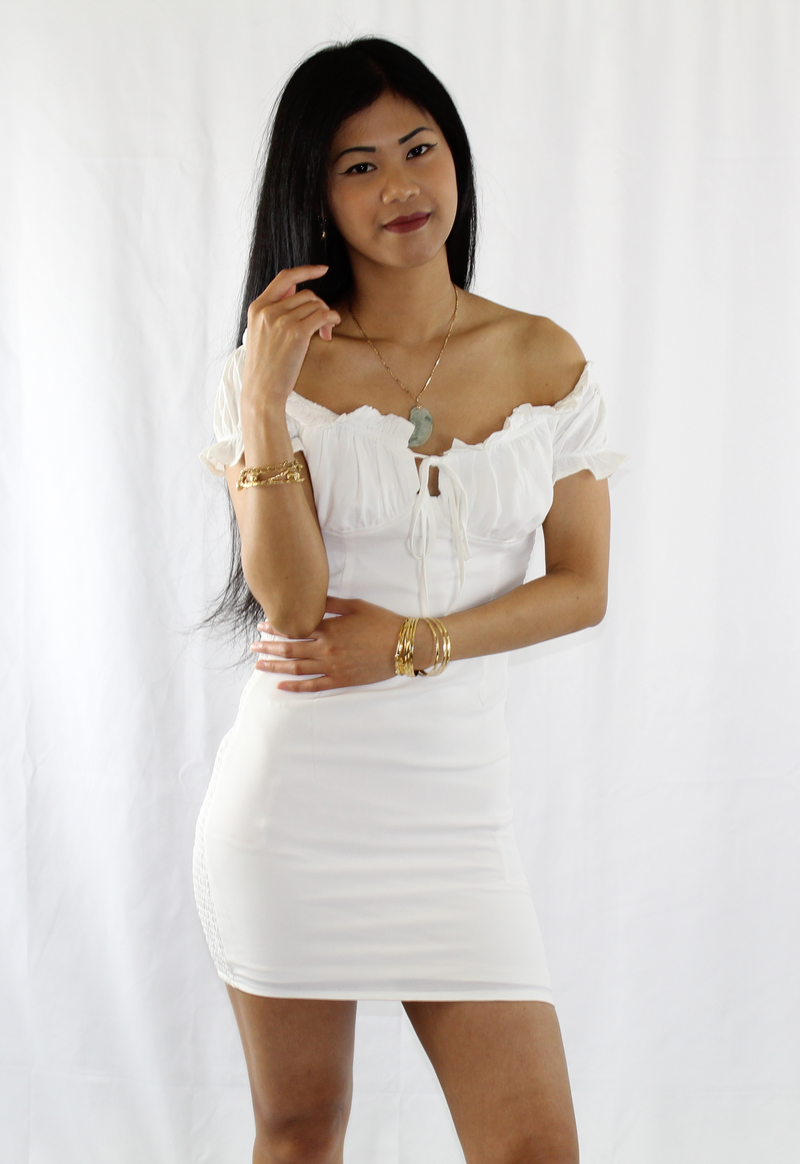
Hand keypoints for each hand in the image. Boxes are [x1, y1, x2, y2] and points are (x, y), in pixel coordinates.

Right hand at [242, 264, 341, 410]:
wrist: (262, 391)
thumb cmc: (265, 367)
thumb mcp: (260, 333)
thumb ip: (274, 310)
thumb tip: (294, 288)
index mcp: (257, 307)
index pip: (284, 278)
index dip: (305, 271)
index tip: (322, 269)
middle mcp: (268, 310)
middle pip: (306, 294)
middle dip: (320, 307)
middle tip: (324, 326)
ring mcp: (281, 320)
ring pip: (315, 304)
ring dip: (326, 317)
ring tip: (324, 333)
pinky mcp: (295, 333)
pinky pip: (322, 315)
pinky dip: (331, 319)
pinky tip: (328, 331)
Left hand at [250, 596, 426, 692]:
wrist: (403, 645)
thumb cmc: (381, 621)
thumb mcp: (355, 605)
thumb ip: (331, 603)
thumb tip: (311, 599)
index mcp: (329, 628)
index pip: (295, 628)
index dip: (276, 628)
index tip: (262, 626)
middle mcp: (326, 648)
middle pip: (290, 649)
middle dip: (269, 647)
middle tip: (254, 646)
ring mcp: (332, 666)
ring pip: (296, 668)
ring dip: (275, 666)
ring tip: (259, 664)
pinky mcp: (341, 680)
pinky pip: (313, 686)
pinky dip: (295, 687)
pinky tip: (281, 685)